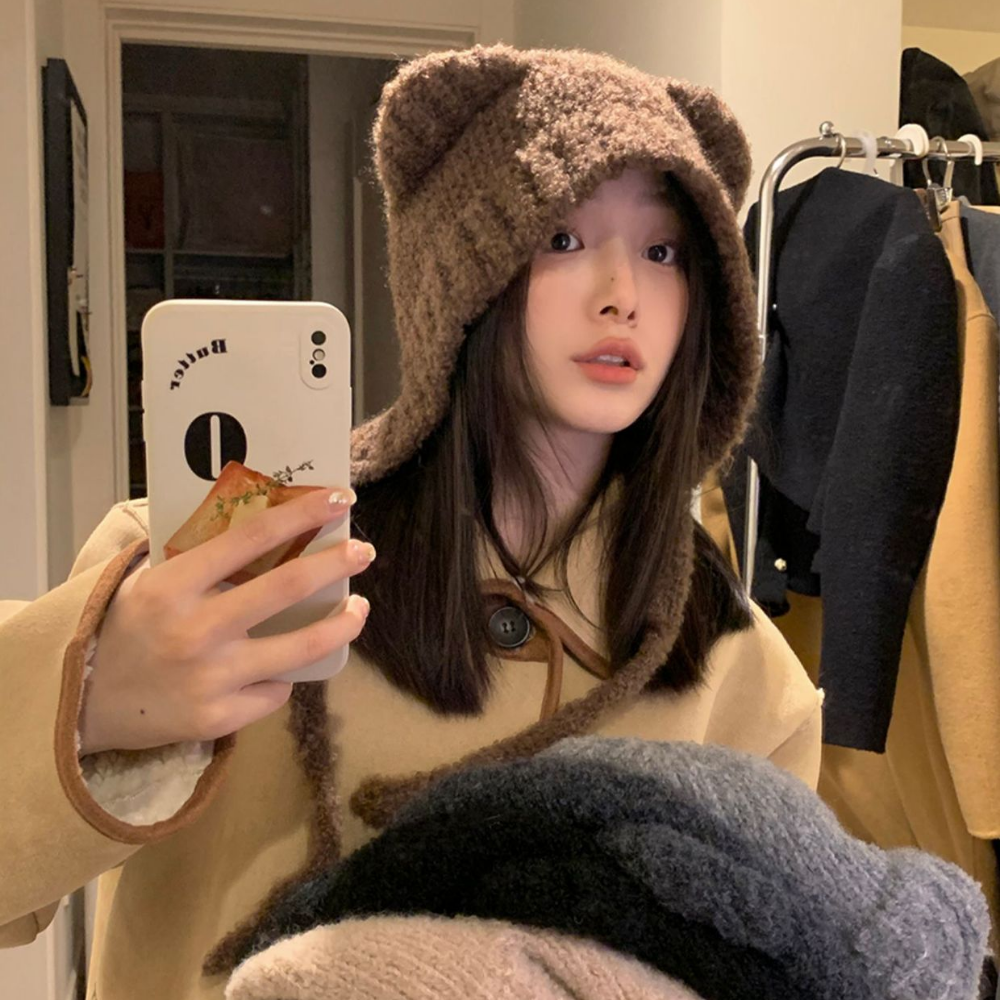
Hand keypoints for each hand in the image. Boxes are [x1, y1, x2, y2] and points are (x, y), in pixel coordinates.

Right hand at [78, 487, 372, 754]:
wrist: (83, 704)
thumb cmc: (127, 630)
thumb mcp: (149, 581)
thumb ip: (200, 559)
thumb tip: (268, 525)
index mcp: (173, 585)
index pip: (251, 538)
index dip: (302, 514)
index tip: (339, 500)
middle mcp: (195, 630)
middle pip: (287, 588)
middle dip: (336, 563)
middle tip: (363, 551)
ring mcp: (210, 679)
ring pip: (302, 647)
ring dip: (342, 623)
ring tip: (358, 608)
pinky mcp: (219, 719)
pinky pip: (275, 690)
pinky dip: (283, 675)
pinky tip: (281, 667)